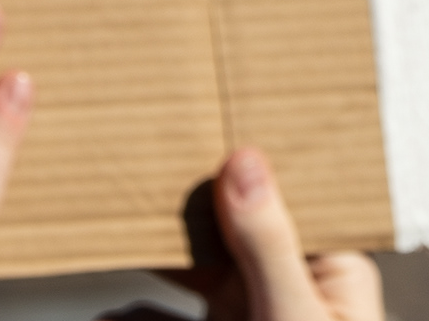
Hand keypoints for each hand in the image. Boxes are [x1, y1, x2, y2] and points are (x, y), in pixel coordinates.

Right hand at [106, 147, 378, 320]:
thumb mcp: (292, 313)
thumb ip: (267, 242)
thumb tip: (243, 158)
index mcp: (328, 262)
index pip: (279, 194)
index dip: (236, 162)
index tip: (187, 127)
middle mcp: (287, 283)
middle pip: (226, 229)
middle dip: (179, 207)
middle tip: (124, 170)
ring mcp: (251, 315)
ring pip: (190, 277)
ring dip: (148, 261)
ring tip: (100, 231)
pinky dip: (136, 317)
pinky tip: (105, 313)